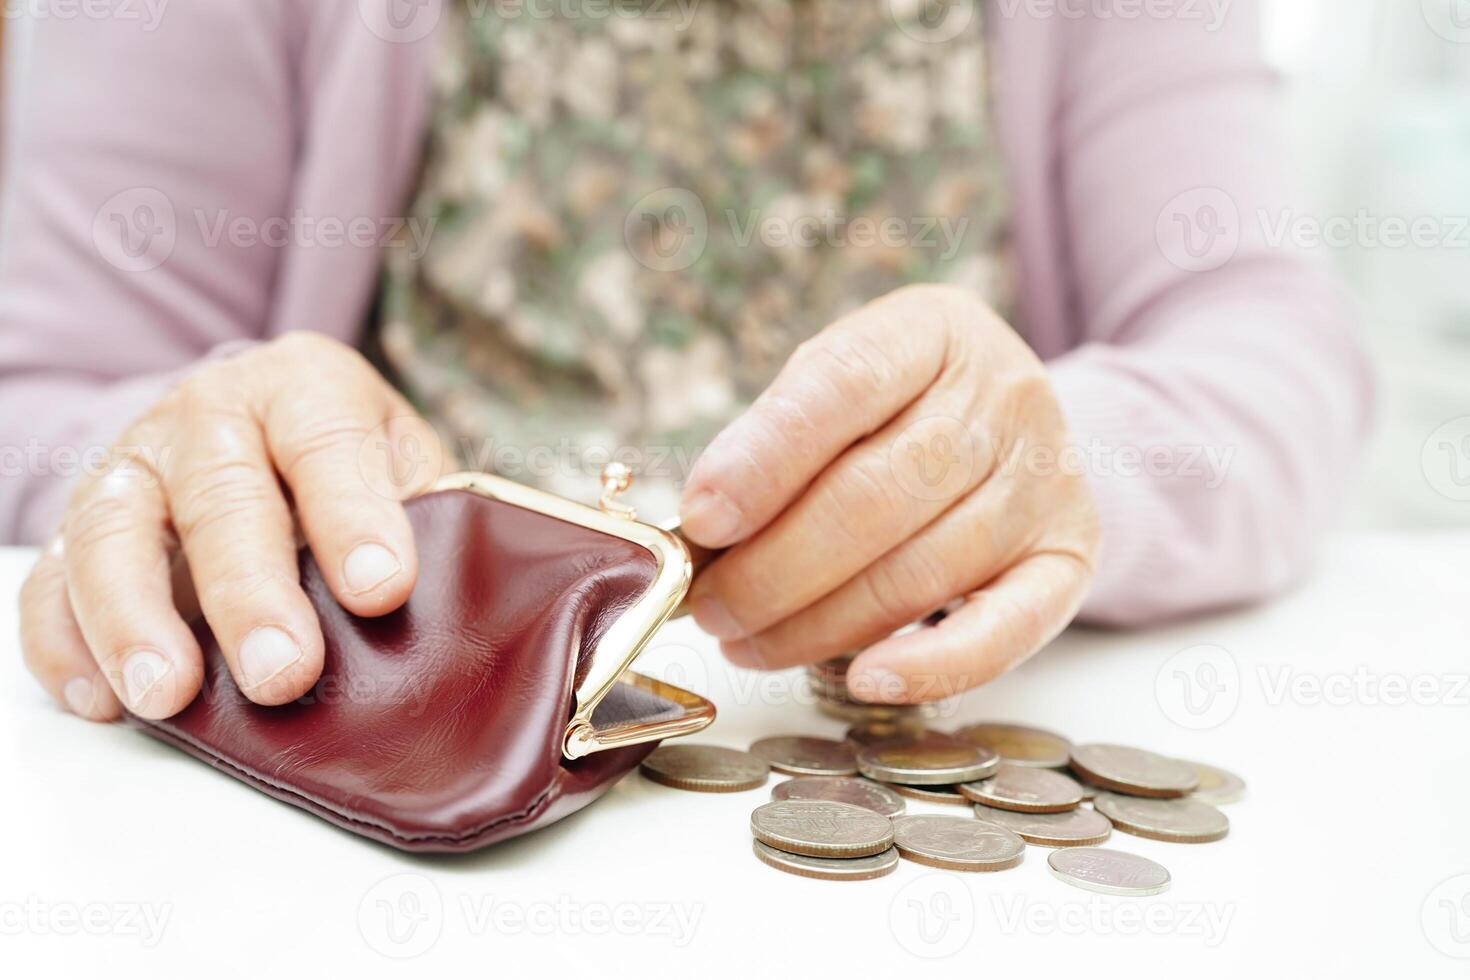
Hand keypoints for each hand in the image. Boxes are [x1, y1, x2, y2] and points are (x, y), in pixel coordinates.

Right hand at [20, 333, 440, 720]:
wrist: (269, 430)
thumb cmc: (354, 462)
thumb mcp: (407, 465)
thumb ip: (427, 519)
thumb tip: (449, 610)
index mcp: (307, 387)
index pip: (329, 444)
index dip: (354, 517)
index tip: (381, 590)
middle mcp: (211, 413)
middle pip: (219, 495)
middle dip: (249, 592)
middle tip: (284, 672)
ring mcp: (136, 464)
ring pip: (112, 531)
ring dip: (134, 620)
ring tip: (169, 695)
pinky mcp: (81, 523)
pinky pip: (53, 579)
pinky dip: (64, 642)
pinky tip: (102, 698)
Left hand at [678, 285, 1099, 702]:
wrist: (1012, 422)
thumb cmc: (897, 406)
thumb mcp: (836, 383)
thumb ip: (775, 442)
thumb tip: (703, 531)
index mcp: (930, 332)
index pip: (842, 385)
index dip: (765, 459)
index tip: (701, 520)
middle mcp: (1002, 397)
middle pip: (875, 495)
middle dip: (773, 567)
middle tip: (709, 607)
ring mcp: (1044, 479)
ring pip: (919, 570)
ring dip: (817, 624)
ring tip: (747, 642)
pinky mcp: (1068, 556)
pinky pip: (1007, 627)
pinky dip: (935, 666)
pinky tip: (867, 680)